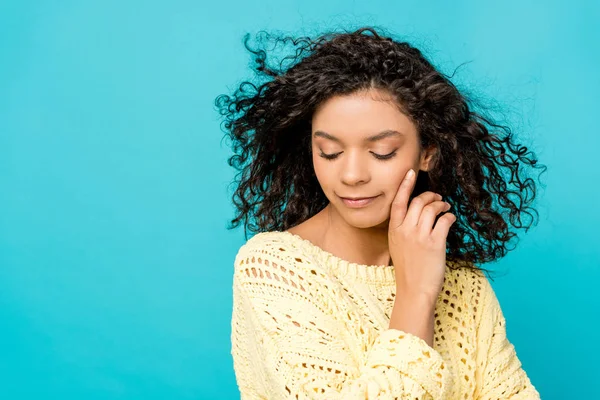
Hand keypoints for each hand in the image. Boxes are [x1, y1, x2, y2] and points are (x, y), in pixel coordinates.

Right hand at [388, 169, 456, 299]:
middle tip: (438, 198)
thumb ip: (403, 229)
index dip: (405, 185)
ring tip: (446, 208)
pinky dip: (450, 217)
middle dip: (430, 196)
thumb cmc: (408, 270)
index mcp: (394, 230)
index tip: (410, 173)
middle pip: (418, 201)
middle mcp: (405, 230)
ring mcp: (420, 236)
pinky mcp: (435, 243)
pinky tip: (451, 219)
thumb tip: (417, 214)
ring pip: (432, 208)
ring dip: (441, 205)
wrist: (414, 290)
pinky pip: (445, 221)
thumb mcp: (397, 246)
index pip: (398, 202)